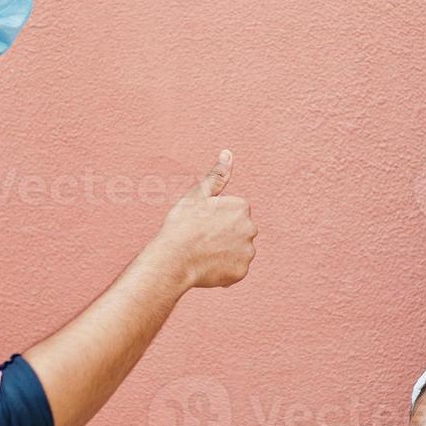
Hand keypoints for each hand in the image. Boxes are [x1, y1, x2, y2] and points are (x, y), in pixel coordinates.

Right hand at [153, 150, 256, 288]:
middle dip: (224, 235)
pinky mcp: (241, 272)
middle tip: (201, 239)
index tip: (201, 223)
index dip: (215, 218)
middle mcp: (251, 228)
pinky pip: (234, 269)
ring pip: (237, 250)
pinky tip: (207, 266)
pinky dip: (223, 269)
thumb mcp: (198, 194)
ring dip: (224, 252)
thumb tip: (228, 153)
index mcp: (242, 207)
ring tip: (203, 253)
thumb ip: (217, 175)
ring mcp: (247, 252)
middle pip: (238, 231)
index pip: (233, 213)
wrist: (174, 259)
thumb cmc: (183, 224)